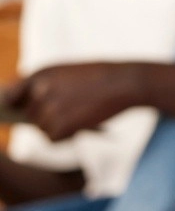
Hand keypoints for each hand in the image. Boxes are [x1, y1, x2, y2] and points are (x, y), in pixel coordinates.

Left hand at [5, 63, 143, 141]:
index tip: (15, 109)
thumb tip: (27, 106)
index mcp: (41, 73)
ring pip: (41, 128)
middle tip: (70, 112)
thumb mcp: (70, 72)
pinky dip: (65, 136)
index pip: (10, 94)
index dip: (12, 103)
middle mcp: (39, 90)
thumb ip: (47, 84)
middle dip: (45, 117)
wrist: (126, 82)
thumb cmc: (103, 76)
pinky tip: (82, 124)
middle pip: (30, 114)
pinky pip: (52, 139)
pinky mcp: (59, 125)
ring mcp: (48, 108)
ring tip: (81, 115)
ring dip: (58, 127)